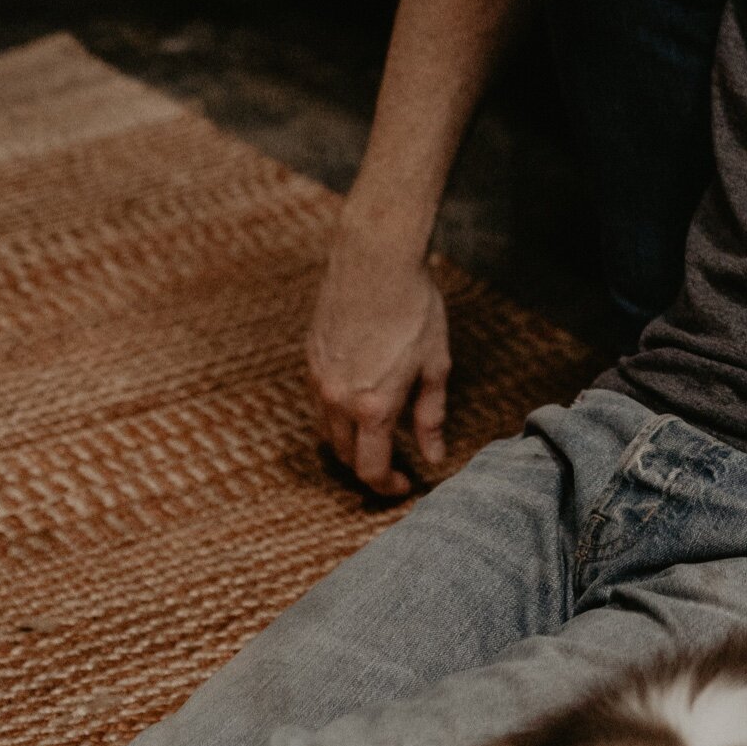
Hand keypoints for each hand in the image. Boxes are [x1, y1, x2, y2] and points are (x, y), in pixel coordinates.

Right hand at [306, 219, 452, 499]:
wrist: (376, 260)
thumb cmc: (414, 308)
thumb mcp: (435, 365)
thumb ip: (431, 415)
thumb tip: (432, 455)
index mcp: (373, 406)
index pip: (370, 468)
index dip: (387, 486)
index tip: (405, 483)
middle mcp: (338, 399)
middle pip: (344, 455)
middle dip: (368, 465)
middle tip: (394, 462)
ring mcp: (319, 378)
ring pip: (327, 429)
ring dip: (349, 440)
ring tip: (377, 431)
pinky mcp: (311, 357)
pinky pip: (319, 399)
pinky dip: (337, 411)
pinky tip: (360, 396)